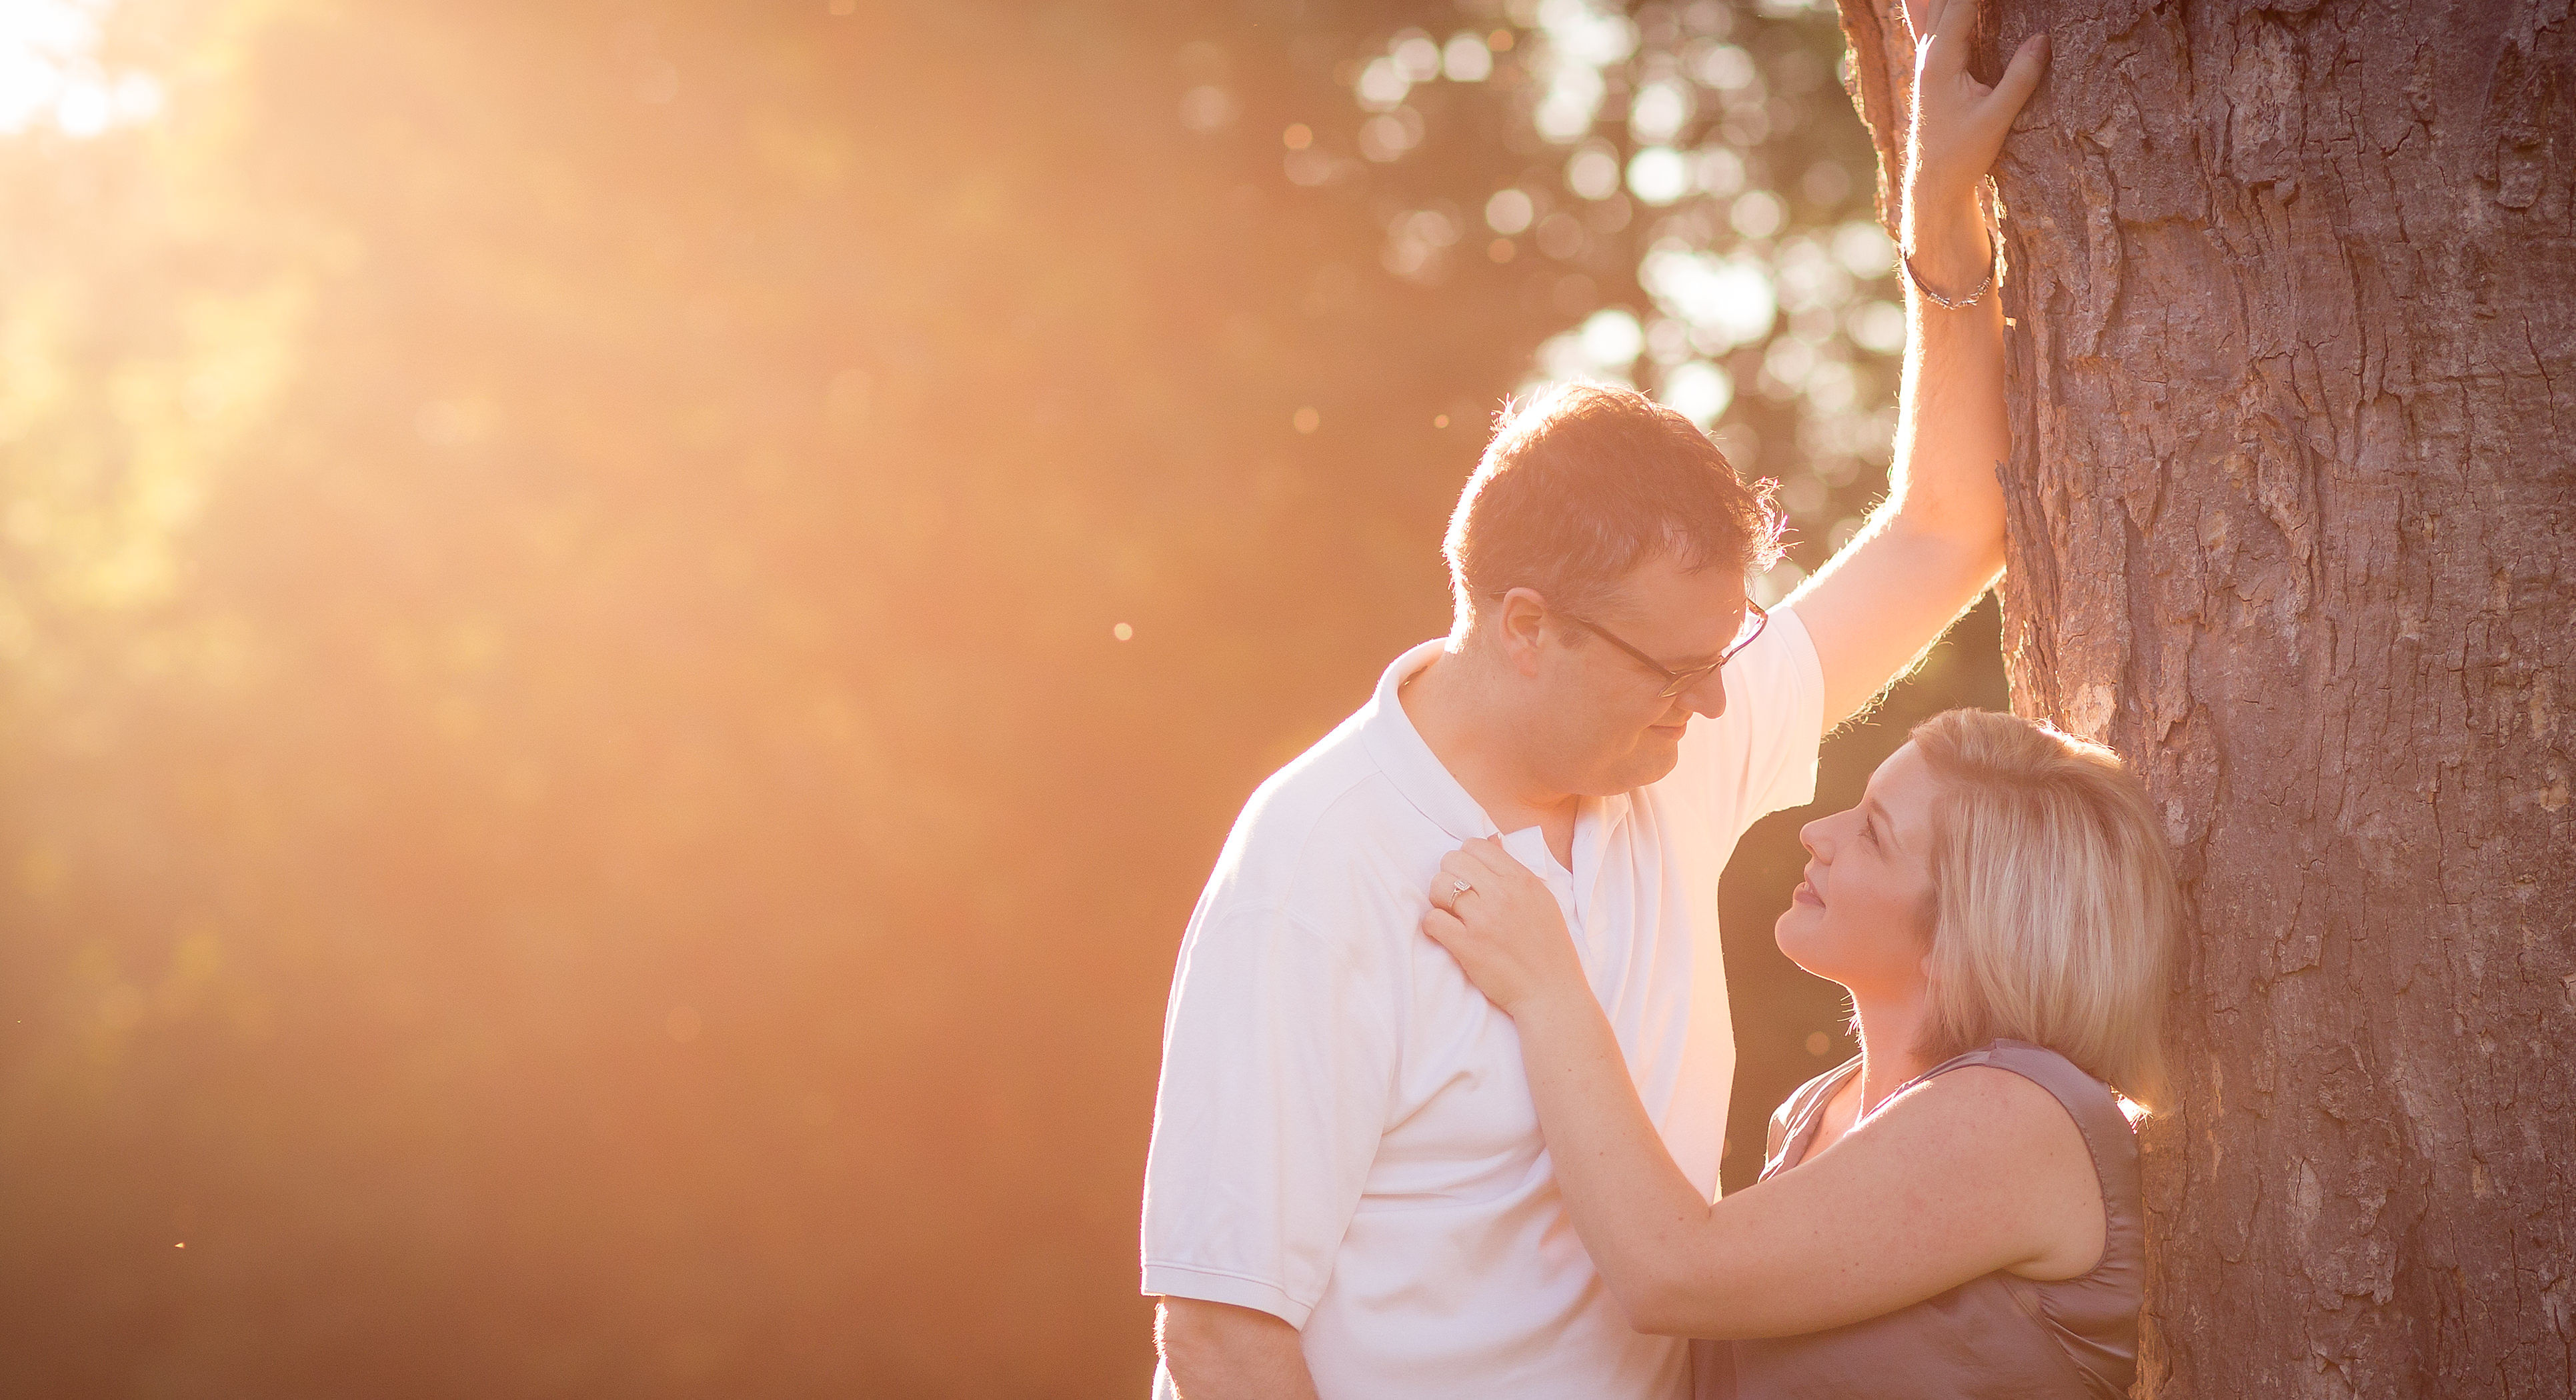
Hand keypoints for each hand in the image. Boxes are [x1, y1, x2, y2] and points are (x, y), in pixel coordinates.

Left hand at [1420, 838, 1587, 1017]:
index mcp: (1521, 879)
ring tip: (1451, 915)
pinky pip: (1432, 920)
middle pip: (1451, 860)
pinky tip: (1446, 933)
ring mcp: (1484, 920)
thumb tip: (1492, 841)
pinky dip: (1433, 926)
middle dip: (1448, 875)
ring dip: (1439, 900)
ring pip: (1438, 886)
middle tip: (1456, 897)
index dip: (1466, 859)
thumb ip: (1515, 871)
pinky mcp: (1468, 946)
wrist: (1552, 991)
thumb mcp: (1542, 899)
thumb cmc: (1548, 947)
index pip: (1476, 845)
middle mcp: (1502, 894)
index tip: (1469, 878)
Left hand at [1901, 0, 2047, 280]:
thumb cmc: (1962, 154)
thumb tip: (2042, 38)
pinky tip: (1943, 6)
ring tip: (1976, 1)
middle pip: (1944, 1)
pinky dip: (1946, 7)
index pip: (1962, 3)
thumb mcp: (1997, 118)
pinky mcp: (1932, 67)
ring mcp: (1926, 59)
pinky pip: (1934, 22)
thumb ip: (2021, 77)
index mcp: (1941, 60)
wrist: (1933, 181)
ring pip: (1935, 8)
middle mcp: (1927, 54)